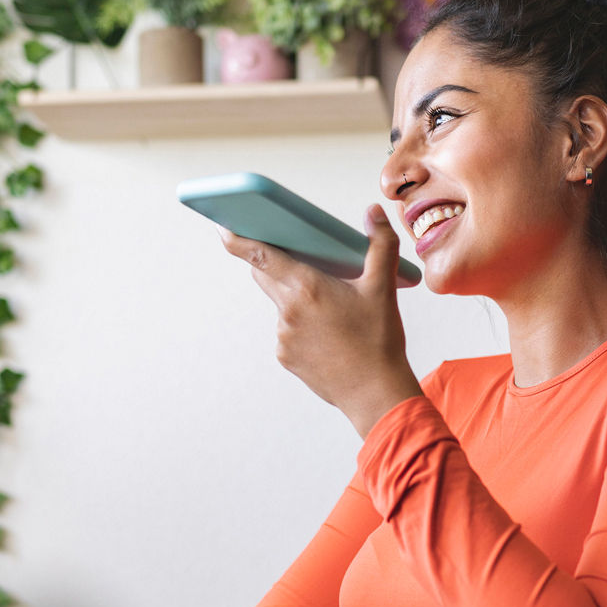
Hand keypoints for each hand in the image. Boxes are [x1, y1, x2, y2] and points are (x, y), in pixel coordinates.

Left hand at [218, 203, 424, 436]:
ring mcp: (283, 336)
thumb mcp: (383, 289)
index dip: (238, 239)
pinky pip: (286, 331)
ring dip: (295, 298)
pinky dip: (300, 325)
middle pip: (264, 274)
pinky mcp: (285, 356)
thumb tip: (373, 212)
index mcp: (307, 287)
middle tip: (296, 258)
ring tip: (332, 311)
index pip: (260, 255)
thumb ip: (380, 245)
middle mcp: (288, 310)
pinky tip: (327, 335)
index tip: (223, 226)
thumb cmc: (378, 342)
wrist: (374, 393)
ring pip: (280, 304)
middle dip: (273, 262)